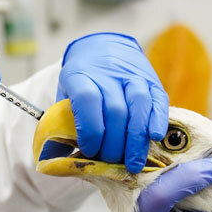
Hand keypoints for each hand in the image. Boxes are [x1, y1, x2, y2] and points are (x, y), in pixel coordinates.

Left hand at [57, 32, 170, 173]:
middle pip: (115, 110)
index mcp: (80, 75)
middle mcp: (108, 73)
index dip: (90, 129)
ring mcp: (133, 75)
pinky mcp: (152, 81)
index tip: (89, 150)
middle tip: (110, 162)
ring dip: (136, 139)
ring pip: (139, 105)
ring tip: (133, 163)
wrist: (104, 48)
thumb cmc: (82, 82)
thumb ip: (60, 126)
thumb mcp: (65, 96)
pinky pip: (158, 101)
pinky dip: (158, 120)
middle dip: (114, 143)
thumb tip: (53, 160)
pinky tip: (155, 138)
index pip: (87, 100)